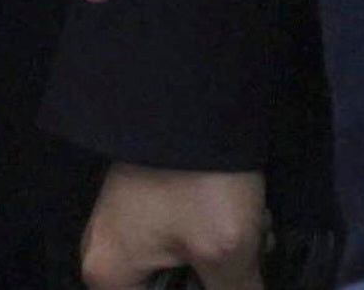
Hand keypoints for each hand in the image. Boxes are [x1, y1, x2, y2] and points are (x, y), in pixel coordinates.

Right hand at [80, 164, 266, 289]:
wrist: (195, 92)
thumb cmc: (200, 182)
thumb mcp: (225, 249)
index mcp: (109, 276)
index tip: (229, 282)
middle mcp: (106, 251)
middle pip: (171, 288)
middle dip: (217, 279)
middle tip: (251, 258)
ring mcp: (127, 218)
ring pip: (184, 262)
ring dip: (224, 256)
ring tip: (257, 234)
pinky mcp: (150, 193)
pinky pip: (184, 232)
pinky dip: (217, 230)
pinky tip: (250, 216)